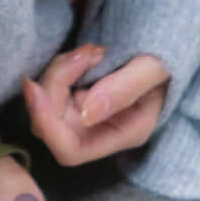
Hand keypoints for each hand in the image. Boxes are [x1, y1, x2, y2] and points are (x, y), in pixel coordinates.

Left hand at [20, 45, 170, 167]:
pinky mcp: (77, 96)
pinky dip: (64, 65)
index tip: (35, 86)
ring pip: (47, 102)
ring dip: (60, 70)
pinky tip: (87, 52)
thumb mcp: (153, 69)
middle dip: (56, 83)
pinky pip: (54, 86)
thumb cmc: (165, 61)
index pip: (69, 150)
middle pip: (51, 124)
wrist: (165, 51)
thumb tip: (86, 113)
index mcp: (121, 135)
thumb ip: (124, 89)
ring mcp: (85, 114)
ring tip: (93, 50)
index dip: (46, 123)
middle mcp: (97, 131)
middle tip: (86, 52)